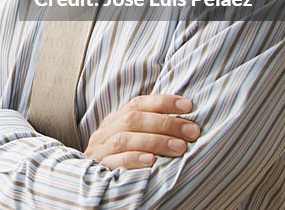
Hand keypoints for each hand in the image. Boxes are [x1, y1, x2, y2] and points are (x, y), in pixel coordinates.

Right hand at [83, 94, 200, 169]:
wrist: (92, 183)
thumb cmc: (123, 159)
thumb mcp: (133, 139)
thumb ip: (149, 129)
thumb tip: (184, 120)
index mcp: (115, 120)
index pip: (138, 104)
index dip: (163, 102)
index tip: (188, 106)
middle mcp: (105, 131)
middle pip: (133, 119)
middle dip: (166, 123)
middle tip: (192, 132)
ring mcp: (100, 149)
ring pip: (125, 139)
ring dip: (156, 141)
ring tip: (180, 148)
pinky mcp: (99, 168)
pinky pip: (115, 161)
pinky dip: (135, 158)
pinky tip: (152, 161)